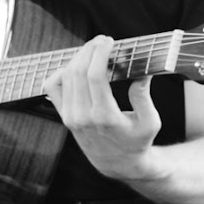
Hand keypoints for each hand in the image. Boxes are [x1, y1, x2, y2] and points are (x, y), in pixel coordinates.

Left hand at [42, 35, 163, 180]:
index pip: (94, 76)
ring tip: (93, 49)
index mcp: (105, 116)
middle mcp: (83, 116)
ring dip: (79, 57)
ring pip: (66, 76)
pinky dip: (62, 71)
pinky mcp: (65, 116)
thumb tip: (142, 73)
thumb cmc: (137, 141)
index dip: (100, 53)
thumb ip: (144, 97)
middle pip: (79, 71)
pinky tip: (77, 65)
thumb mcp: (150, 122)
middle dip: (90, 50)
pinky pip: (53, 87)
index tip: (109, 41)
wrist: (117, 162)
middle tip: (103, 40)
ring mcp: (70, 116)